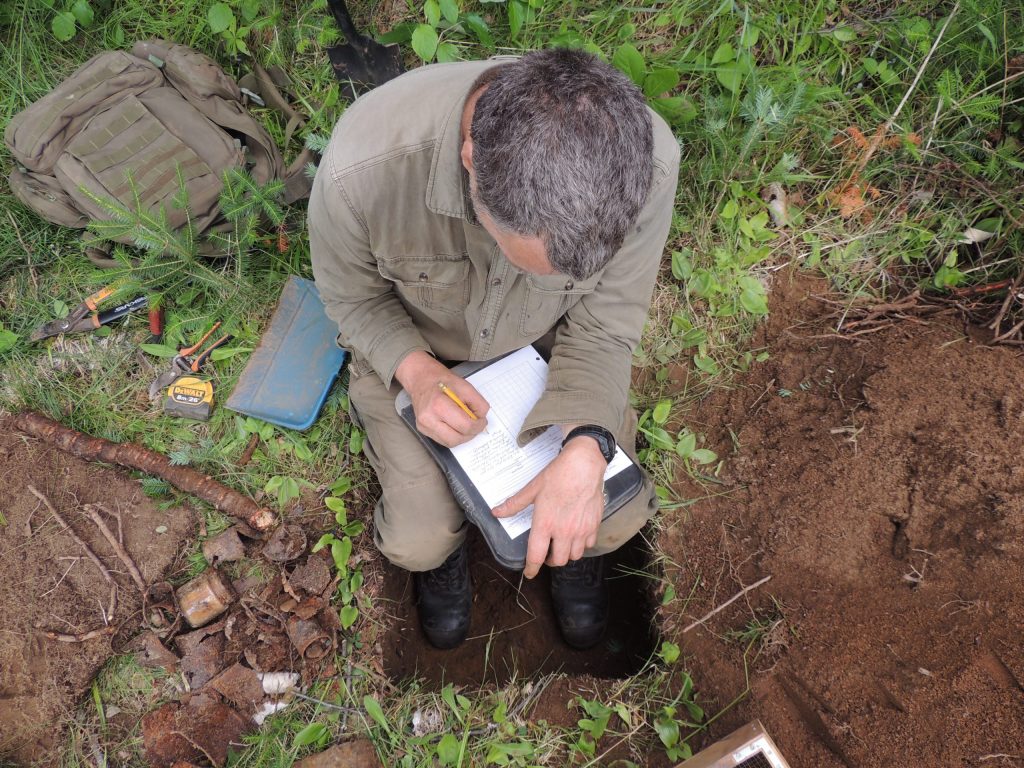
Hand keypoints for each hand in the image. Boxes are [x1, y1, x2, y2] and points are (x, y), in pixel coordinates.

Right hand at [395, 351, 489, 447]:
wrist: (422, 379)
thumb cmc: (443, 381)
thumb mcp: (466, 387)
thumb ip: (478, 403)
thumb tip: (482, 419)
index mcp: (439, 405)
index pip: (465, 426)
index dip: (478, 425)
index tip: (482, 420)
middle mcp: (428, 418)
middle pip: (456, 438)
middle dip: (471, 434)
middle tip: (476, 425)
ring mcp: (423, 426)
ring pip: (450, 443)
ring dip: (462, 437)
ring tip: (466, 425)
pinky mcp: (422, 430)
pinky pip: (443, 440)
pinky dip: (453, 436)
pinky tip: (456, 426)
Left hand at [492, 437, 606, 577]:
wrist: (584, 465)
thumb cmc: (558, 475)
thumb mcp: (532, 489)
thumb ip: (514, 504)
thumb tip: (496, 512)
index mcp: (545, 524)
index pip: (536, 556)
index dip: (531, 568)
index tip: (530, 573)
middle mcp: (564, 531)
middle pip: (557, 561)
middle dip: (550, 561)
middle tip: (546, 553)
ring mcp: (581, 529)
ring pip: (574, 556)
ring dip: (566, 554)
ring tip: (561, 545)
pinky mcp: (594, 525)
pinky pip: (588, 545)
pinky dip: (581, 545)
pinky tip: (576, 535)